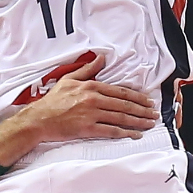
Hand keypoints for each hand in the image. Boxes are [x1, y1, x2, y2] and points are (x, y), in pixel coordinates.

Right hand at [29, 55, 157, 142]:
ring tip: (150, 123)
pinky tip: (136, 134)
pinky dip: (126, 133)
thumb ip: (87, 69)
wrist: (38, 119)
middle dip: (143, 110)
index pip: (120, 91)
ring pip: (121, 117)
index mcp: (91, 86)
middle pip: (124, 104)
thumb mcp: (69, 79)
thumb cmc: (52, 101)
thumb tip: (101, 58)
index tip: (148, 101)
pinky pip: (111, 131)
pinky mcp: (87, 128)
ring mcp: (91, 114)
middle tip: (154, 113)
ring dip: (138, 121)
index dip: (137, 97)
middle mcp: (93, 99)